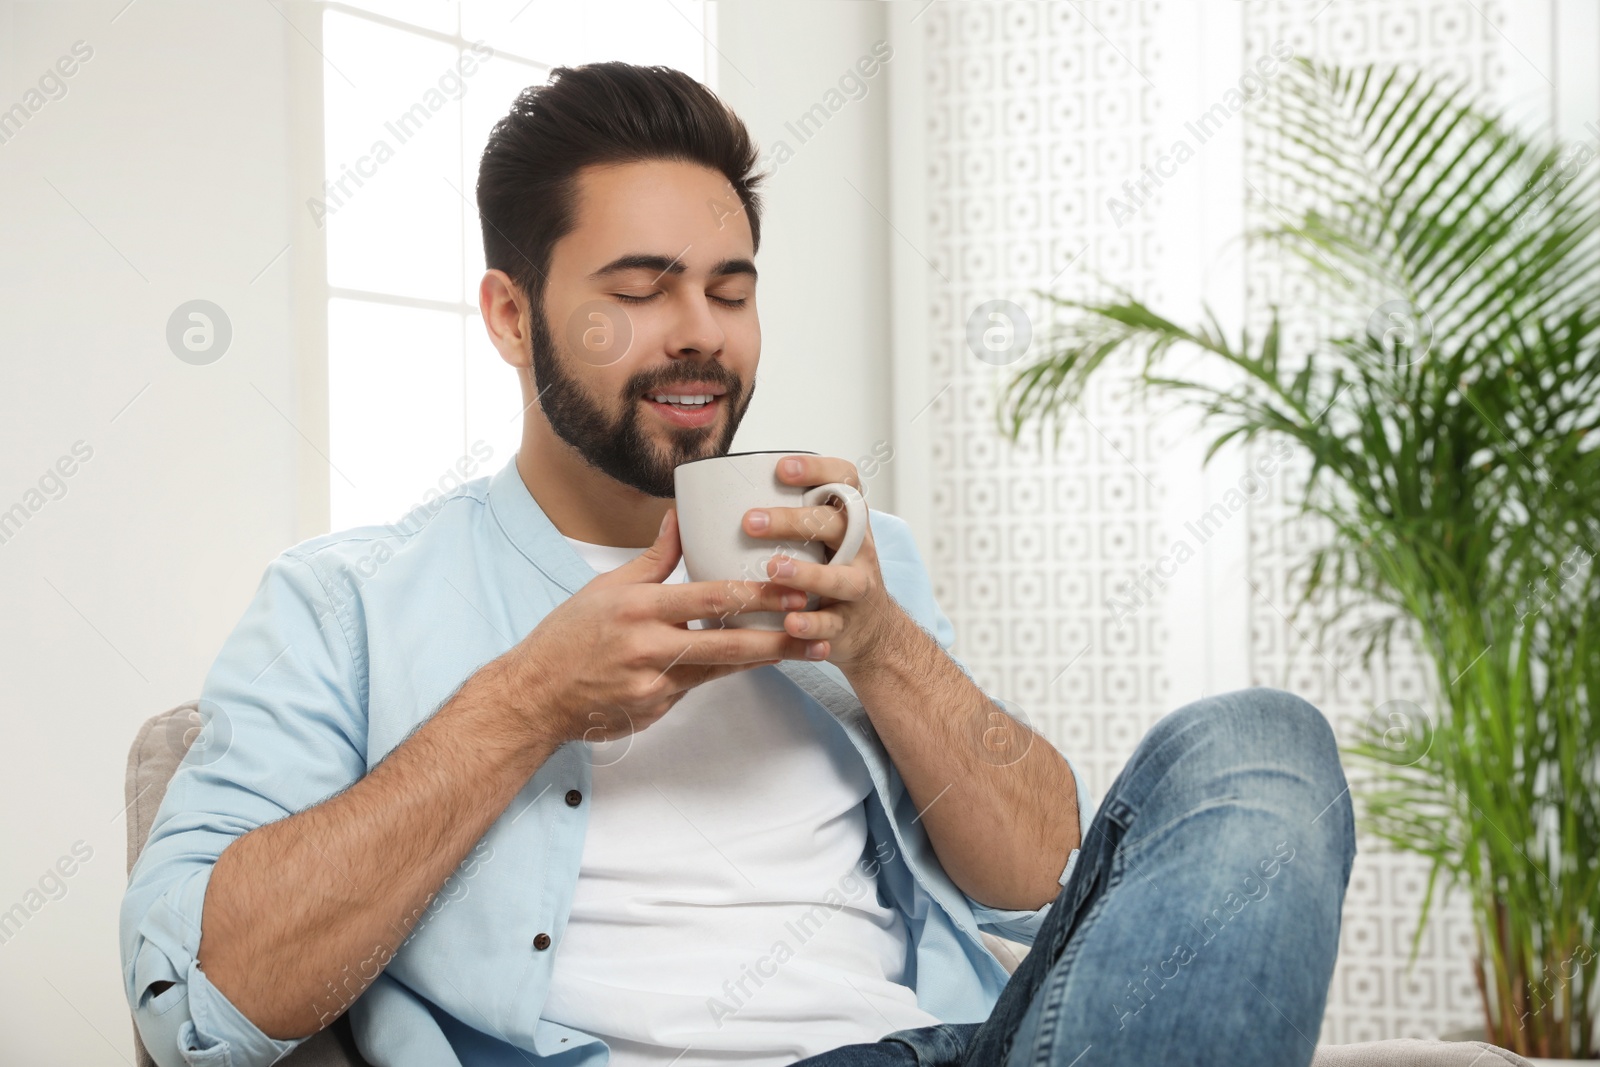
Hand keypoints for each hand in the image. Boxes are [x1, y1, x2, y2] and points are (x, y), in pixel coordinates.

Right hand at [498, 510, 819, 744]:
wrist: (534, 696)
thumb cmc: (567, 637)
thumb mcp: (607, 587)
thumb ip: (654, 557)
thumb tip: (679, 516)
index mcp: (639, 608)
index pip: (709, 599)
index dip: (756, 596)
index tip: (791, 588)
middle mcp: (649, 648)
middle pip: (727, 643)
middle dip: (777, 636)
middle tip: (815, 626)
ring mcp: (653, 685)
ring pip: (721, 669)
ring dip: (765, 659)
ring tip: (805, 648)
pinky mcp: (655, 710)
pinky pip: (696, 687)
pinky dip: (721, 672)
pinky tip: (753, 663)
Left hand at [743, 454, 901, 672]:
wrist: (871, 630)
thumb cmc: (830, 573)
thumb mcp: (819, 541)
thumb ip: (785, 520)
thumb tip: (714, 501)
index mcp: (846, 521)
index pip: (844, 481)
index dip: (817, 470)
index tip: (781, 469)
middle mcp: (857, 549)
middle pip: (835, 525)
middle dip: (794, 520)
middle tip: (750, 522)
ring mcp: (857, 587)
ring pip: (841, 578)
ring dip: (808, 574)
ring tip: (774, 569)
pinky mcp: (849, 624)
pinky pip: (832, 624)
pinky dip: (812, 625)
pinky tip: (790, 623)